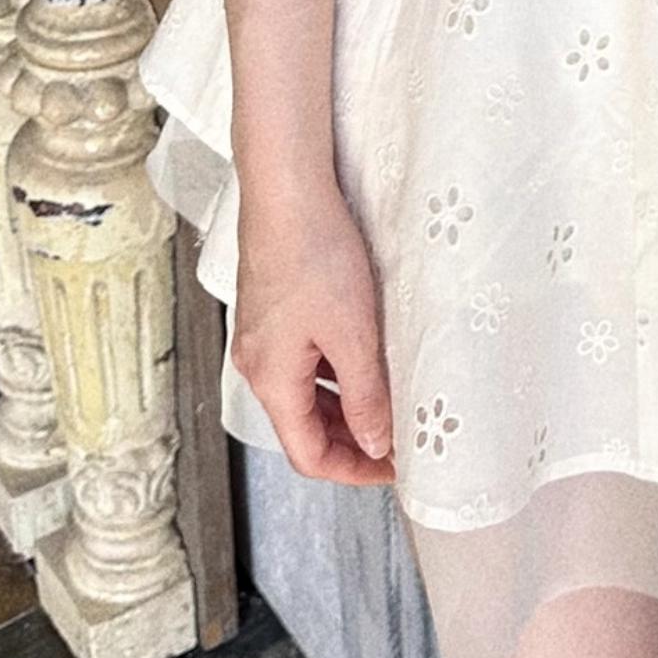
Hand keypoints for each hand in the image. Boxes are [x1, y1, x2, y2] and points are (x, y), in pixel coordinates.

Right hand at [232, 182, 395, 486]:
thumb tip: (376, 443)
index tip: (395, 468)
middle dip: (352, 441)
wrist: (286, 187)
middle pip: (304, 427)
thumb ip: (365, 395)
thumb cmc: (313, 252)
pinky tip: (366, 360)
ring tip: (391, 404)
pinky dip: (335, 374)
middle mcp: (258, 364)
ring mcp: (263, 336)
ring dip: (346, 407)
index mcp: (271, 379)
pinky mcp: (273, 310)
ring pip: (305, 393)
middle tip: (399, 441)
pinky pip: (304, 361)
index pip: (308, 455)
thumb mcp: (352, 333)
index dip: (353, 470)